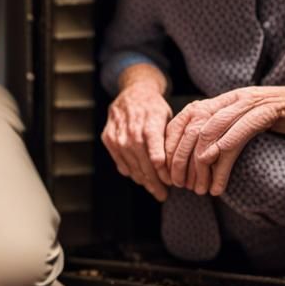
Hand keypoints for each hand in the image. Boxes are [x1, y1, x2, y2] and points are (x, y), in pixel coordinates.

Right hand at [101, 81, 171, 201]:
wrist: (133, 91)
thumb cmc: (155, 107)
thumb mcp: (168, 119)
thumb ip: (169, 141)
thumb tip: (176, 166)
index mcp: (150, 125)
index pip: (157, 158)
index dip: (164, 174)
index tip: (171, 183)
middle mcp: (131, 131)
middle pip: (144, 165)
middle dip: (154, 182)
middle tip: (162, 194)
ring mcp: (117, 136)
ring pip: (131, 166)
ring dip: (142, 180)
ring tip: (152, 189)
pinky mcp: (108, 138)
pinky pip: (119, 161)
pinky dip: (130, 171)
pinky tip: (139, 177)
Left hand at [165, 87, 282, 195]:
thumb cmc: (280, 120)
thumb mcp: (245, 122)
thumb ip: (223, 131)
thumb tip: (201, 158)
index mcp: (222, 100)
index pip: (183, 120)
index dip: (171, 146)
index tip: (167, 170)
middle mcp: (230, 99)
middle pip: (192, 129)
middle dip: (180, 159)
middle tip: (180, 185)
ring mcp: (247, 104)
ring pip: (210, 134)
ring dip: (200, 166)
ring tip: (199, 190)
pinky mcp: (266, 113)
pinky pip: (236, 138)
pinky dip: (223, 164)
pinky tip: (217, 185)